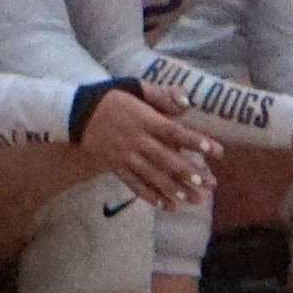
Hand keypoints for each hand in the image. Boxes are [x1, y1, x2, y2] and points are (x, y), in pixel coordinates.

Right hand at [77, 86, 214, 212]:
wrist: (76, 112)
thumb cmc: (114, 97)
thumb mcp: (138, 87)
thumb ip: (163, 95)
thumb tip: (187, 104)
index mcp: (145, 119)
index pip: (174, 132)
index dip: (195, 142)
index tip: (216, 151)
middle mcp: (137, 140)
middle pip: (165, 159)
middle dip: (187, 173)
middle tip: (208, 185)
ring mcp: (124, 156)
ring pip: (150, 175)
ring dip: (171, 189)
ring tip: (192, 200)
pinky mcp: (114, 166)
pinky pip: (132, 183)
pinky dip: (147, 195)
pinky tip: (162, 204)